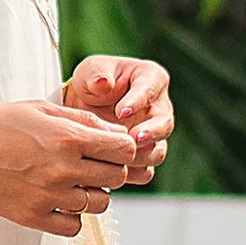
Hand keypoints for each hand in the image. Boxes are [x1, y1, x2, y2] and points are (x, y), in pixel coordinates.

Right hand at [0, 97, 137, 237]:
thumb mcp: (39, 108)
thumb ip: (81, 120)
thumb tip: (114, 133)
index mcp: (67, 138)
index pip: (124, 149)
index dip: (122, 147)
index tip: (110, 147)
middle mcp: (63, 169)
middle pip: (117, 178)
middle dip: (110, 169)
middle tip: (91, 165)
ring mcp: (49, 197)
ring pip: (100, 205)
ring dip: (93, 194)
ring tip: (72, 183)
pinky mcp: (33, 217)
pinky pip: (74, 227)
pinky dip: (73, 217)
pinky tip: (59, 203)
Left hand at [63, 54, 172, 183]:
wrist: (80, 109)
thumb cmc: (91, 83)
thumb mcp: (89, 71)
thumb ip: (96, 74)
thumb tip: (103, 83)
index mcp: (151, 79)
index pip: (151, 89)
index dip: (138, 101)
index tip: (121, 111)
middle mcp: (158, 108)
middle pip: (164, 124)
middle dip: (150, 133)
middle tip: (133, 139)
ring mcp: (153, 135)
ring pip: (157, 151)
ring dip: (140, 157)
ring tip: (120, 158)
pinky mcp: (143, 156)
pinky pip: (145, 170)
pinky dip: (131, 173)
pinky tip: (115, 171)